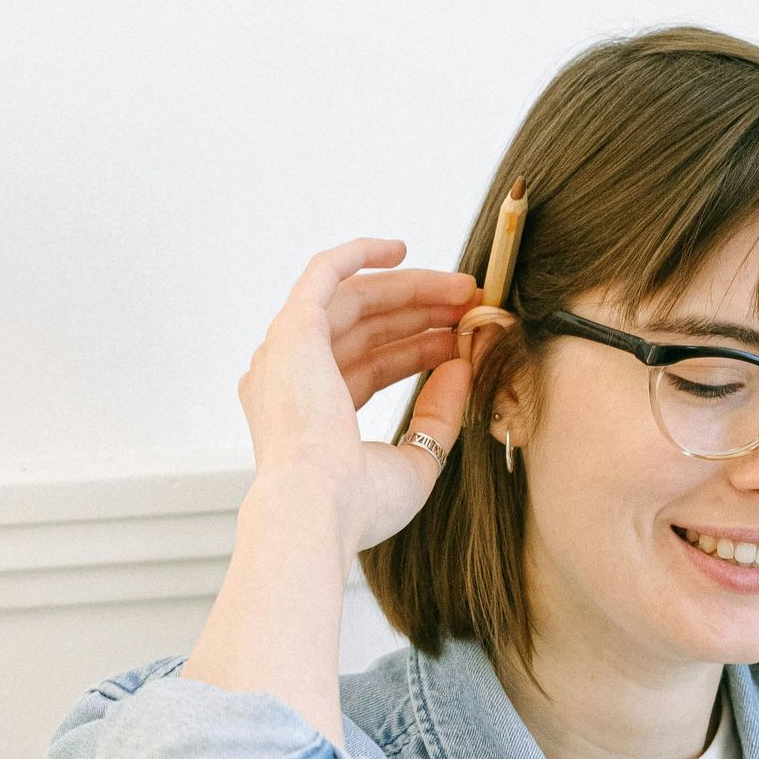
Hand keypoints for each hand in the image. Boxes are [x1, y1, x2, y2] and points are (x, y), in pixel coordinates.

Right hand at [236, 236, 479, 561]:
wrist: (318, 508)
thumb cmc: (355, 506)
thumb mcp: (415, 460)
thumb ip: (438, 416)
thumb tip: (464, 367)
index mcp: (310, 415)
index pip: (372, 367)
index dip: (419, 349)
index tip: (462, 341)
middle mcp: (292, 378)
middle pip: (367, 330)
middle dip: (422, 314)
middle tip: (471, 306)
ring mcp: (288, 351)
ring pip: (356, 301)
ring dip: (411, 291)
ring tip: (463, 290)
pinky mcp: (292, 328)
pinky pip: (325, 273)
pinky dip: (360, 255)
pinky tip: (402, 249)